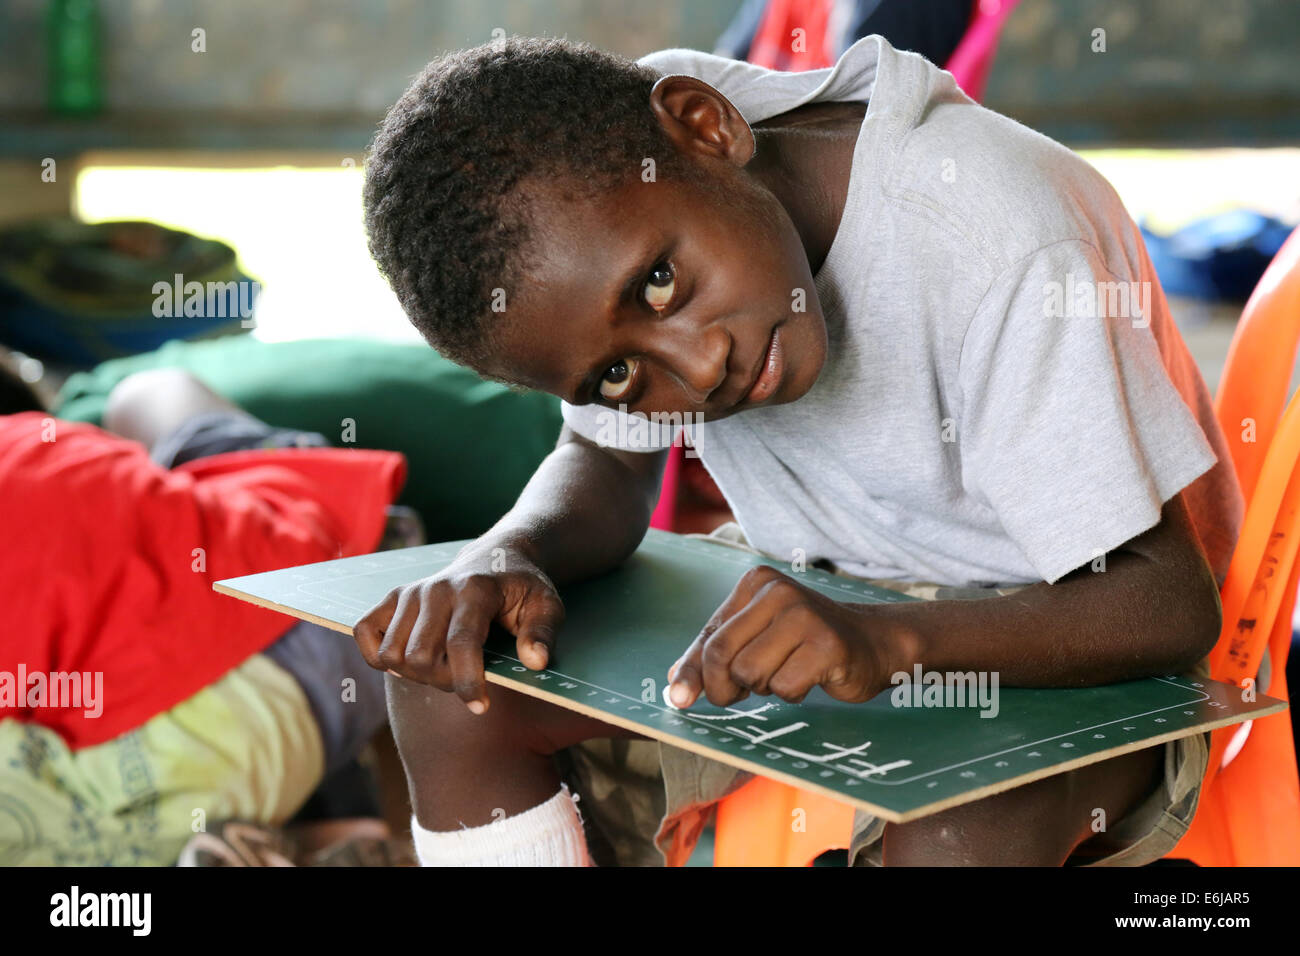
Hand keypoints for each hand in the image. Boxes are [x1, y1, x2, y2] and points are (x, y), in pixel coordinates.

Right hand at [352, 543, 563, 713]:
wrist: (495, 558)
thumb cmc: (522, 589)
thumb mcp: (547, 606)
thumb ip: (543, 632)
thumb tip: (534, 662)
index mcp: (475, 590)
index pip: (461, 643)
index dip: (467, 682)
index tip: (481, 706)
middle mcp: (437, 588)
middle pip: (420, 656)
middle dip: (443, 681)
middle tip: (465, 678)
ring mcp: (411, 592)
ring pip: (392, 654)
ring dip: (415, 674)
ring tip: (443, 667)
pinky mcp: (393, 596)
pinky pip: (365, 633)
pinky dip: (379, 655)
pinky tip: (408, 659)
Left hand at [666, 565, 896, 708]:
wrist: (875, 642)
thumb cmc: (807, 642)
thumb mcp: (759, 636)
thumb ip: (718, 653)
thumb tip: (675, 682)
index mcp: (756, 584)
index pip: (710, 634)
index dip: (692, 670)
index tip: (678, 697)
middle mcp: (778, 592)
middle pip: (721, 654)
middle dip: (722, 688)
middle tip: (736, 698)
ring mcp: (805, 616)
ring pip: (750, 674)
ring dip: (763, 688)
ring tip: (785, 673)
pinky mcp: (827, 645)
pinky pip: (784, 688)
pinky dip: (791, 693)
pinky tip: (809, 678)